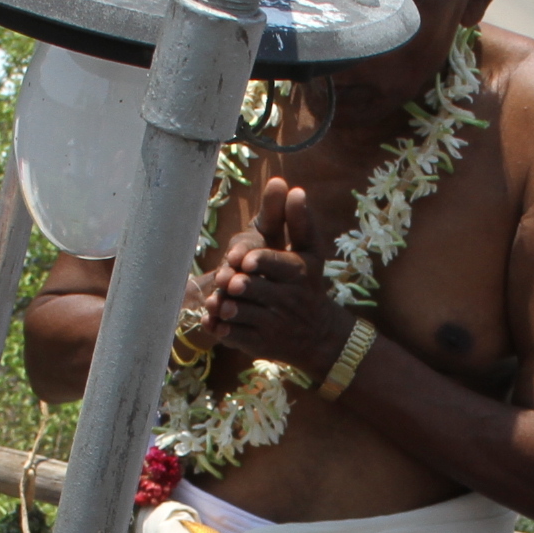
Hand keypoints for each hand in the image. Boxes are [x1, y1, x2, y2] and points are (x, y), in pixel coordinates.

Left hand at [200, 176, 353, 376]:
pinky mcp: (259, 345)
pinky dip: (220, 326)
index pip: (275, 264)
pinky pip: (233, 335)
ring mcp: (273, 325)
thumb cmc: (307, 283)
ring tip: (218, 300)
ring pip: (239, 312)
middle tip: (228, 280)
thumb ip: (298, 220)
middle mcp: (288, 300)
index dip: (256, 261)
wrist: (318, 334)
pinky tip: (215, 319)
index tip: (242, 259)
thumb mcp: (309, 252)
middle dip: (236, 283)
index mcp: (299, 272)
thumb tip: (293, 187)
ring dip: (224, 305)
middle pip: (251, 288)